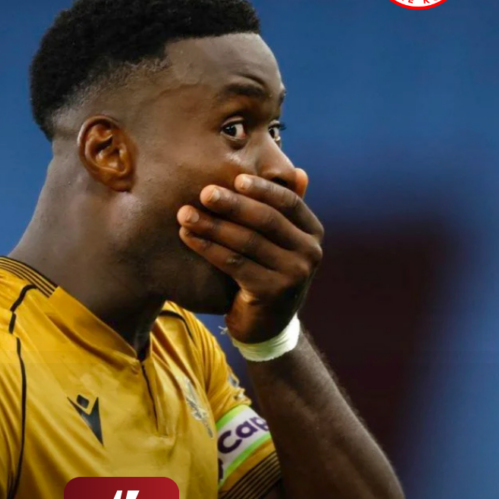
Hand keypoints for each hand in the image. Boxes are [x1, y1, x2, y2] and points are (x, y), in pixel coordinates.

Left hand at [177, 168, 323, 343]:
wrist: (266, 327)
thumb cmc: (268, 274)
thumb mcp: (282, 243)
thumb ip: (285, 211)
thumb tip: (297, 172)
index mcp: (313, 233)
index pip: (289, 203)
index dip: (262, 189)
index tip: (235, 178)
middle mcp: (310, 253)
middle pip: (266, 220)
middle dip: (232, 204)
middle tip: (204, 192)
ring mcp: (294, 275)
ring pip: (247, 242)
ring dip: (212, 225)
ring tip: (185, 214)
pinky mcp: (272, 293)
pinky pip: (234, 264)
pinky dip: (208, 248)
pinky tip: (188, 237)